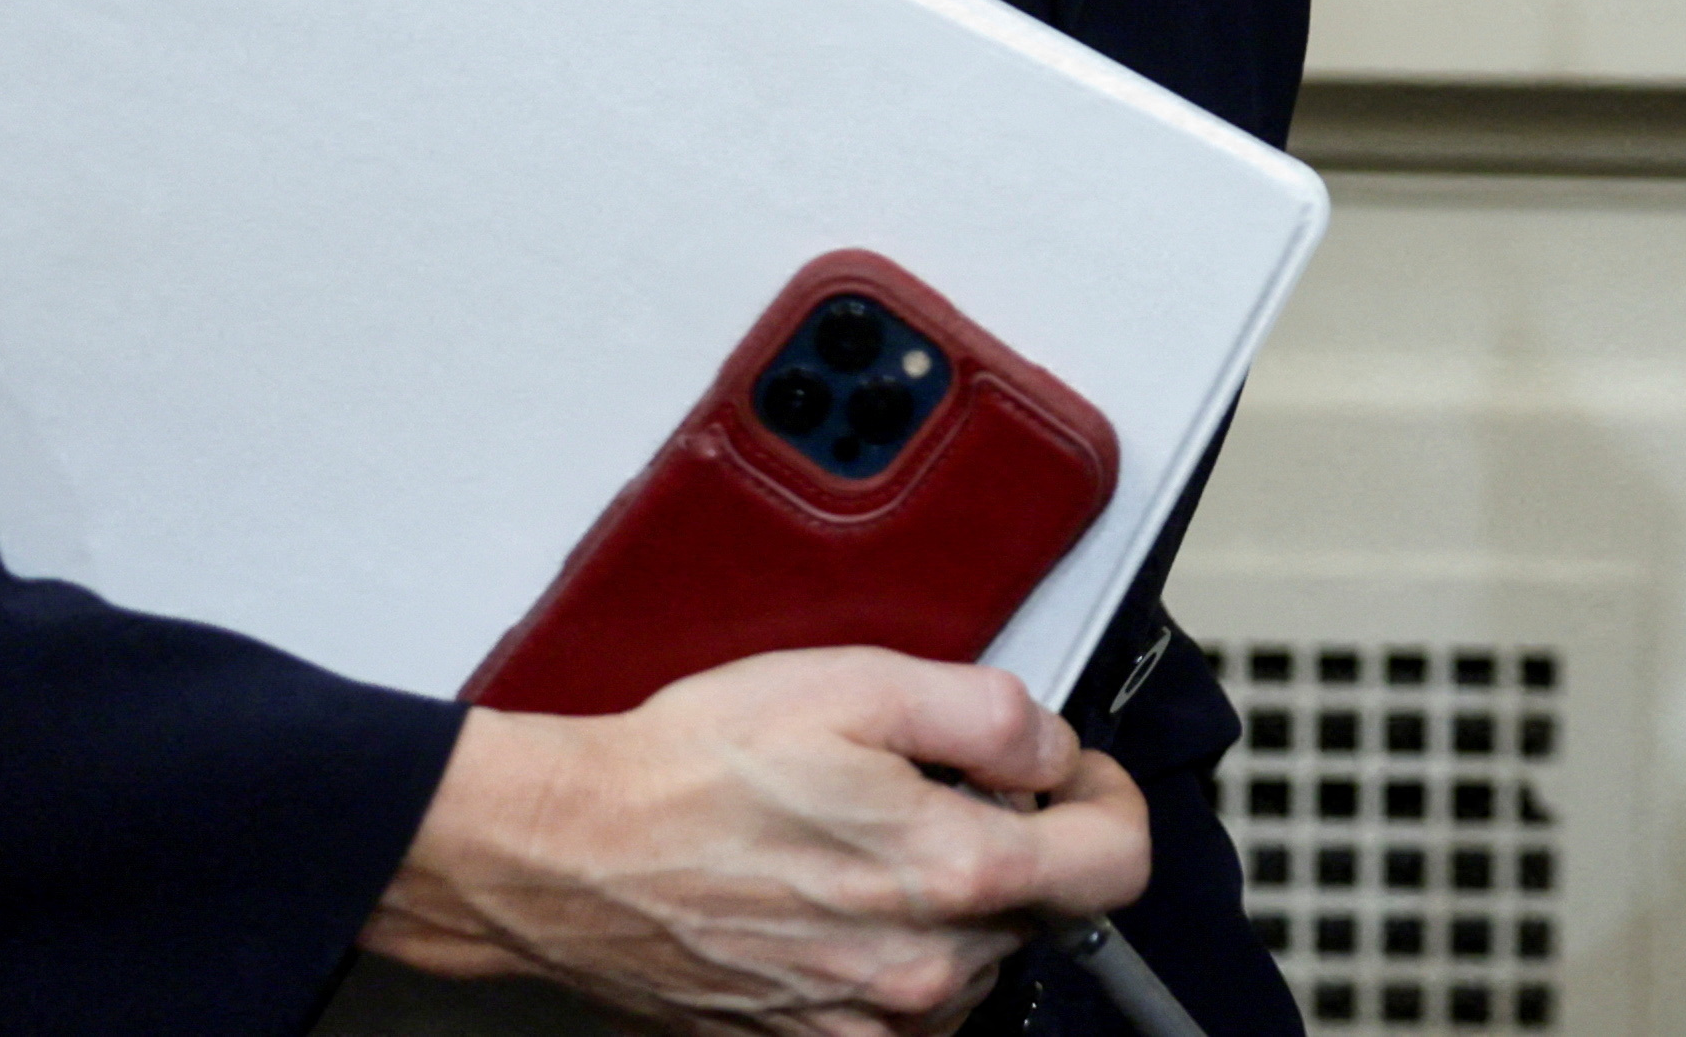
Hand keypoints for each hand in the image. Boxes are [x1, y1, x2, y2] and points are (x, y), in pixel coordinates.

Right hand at [365, 649, 1146, 1035]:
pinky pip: (902, 1003)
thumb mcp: (860, 683)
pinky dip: (895, 949)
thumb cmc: (695, 767)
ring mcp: (869, 1022)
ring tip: (868, 835)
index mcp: (953, 872)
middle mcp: (924, 969)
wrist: (569, 857)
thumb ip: (990, 715)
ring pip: (974, 958)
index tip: (1076, 776)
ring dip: (954, 900)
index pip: (1116, 864)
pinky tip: (832, 894)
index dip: (1109, 801)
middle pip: (1042, 909)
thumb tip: (1055, 752)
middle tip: (937, 783)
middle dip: (1016, 842)